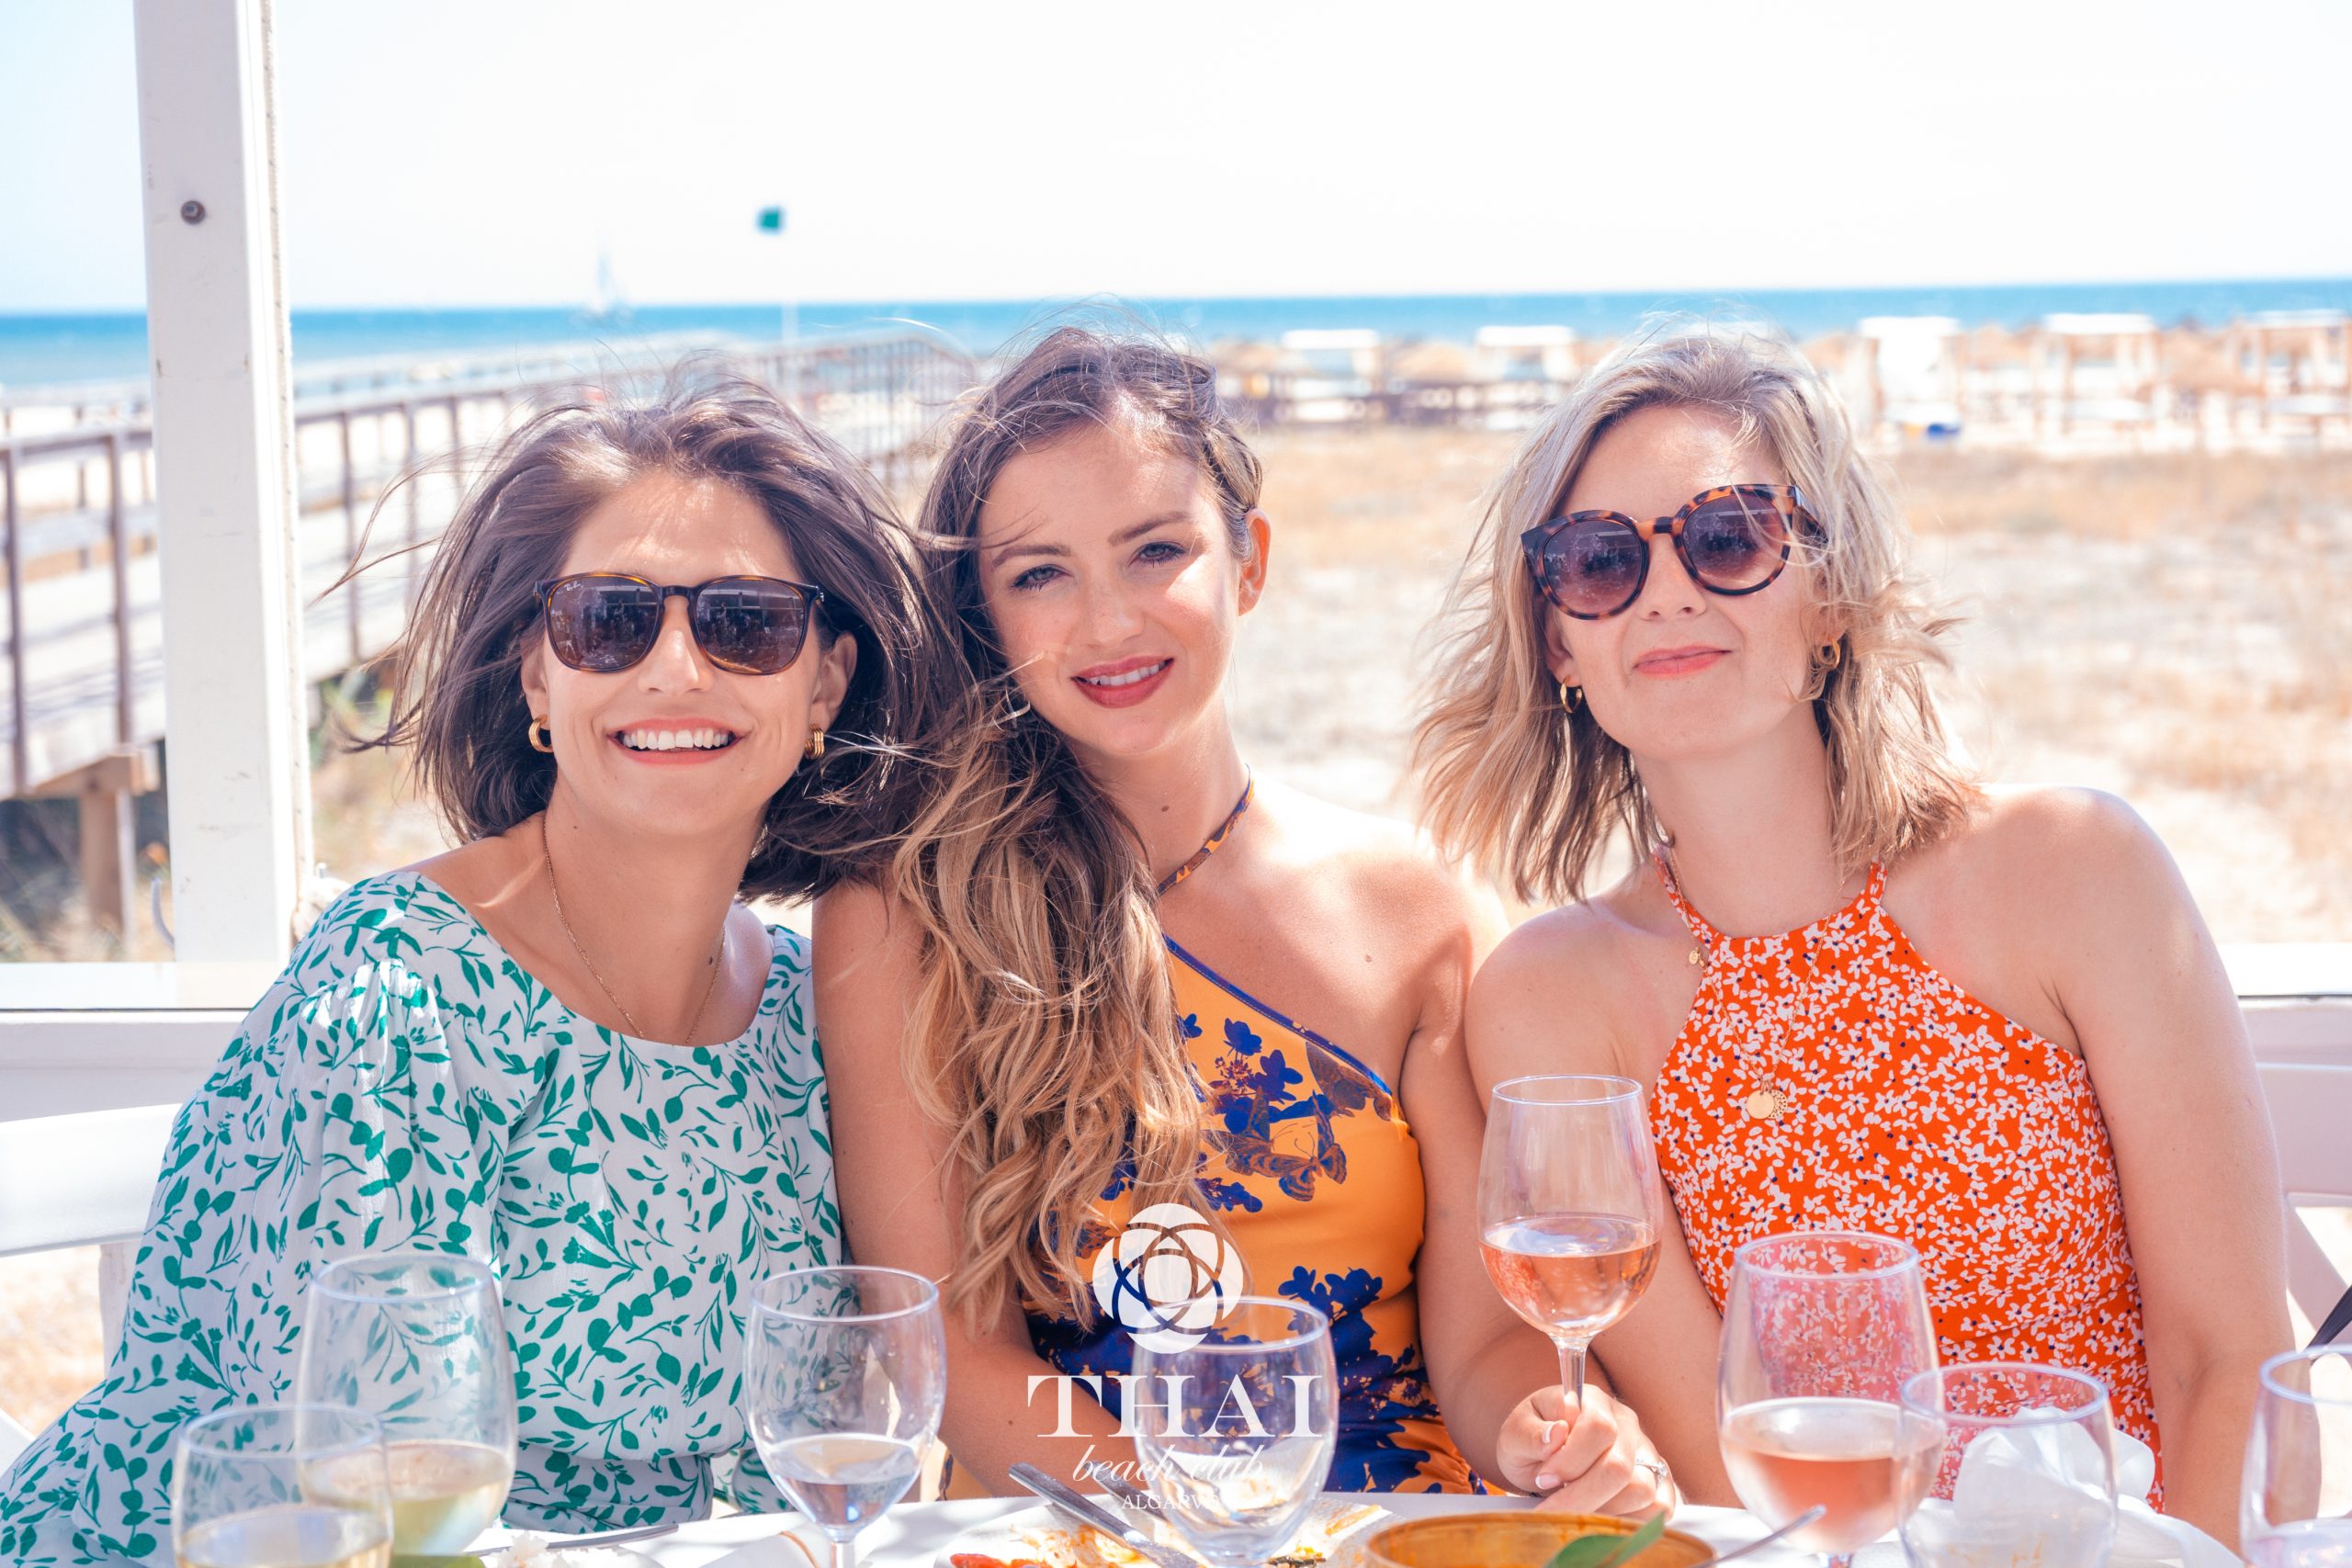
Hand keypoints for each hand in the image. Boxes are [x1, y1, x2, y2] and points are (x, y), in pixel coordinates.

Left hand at [1496, 1383, 1675, 1518]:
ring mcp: (1645, 1452)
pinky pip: (1659, 1507)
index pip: (1598, 1427)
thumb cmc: (1531, 1441)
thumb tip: (1556, 1434)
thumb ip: (1531, 1434)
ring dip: (1603, 1509)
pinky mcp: (1657, 1480)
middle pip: (1619, 1466)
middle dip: (1581, 1495)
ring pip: (1641, 1489)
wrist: (1543, 1455)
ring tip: (1575, 1509)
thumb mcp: (1515, 1433)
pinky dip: (1631, 1520)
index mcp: (1592, 1401)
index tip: (1543, 1478)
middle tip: (1551, 1506)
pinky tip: (1601, 1517)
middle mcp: (1626, 1423)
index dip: (1570, 1460)